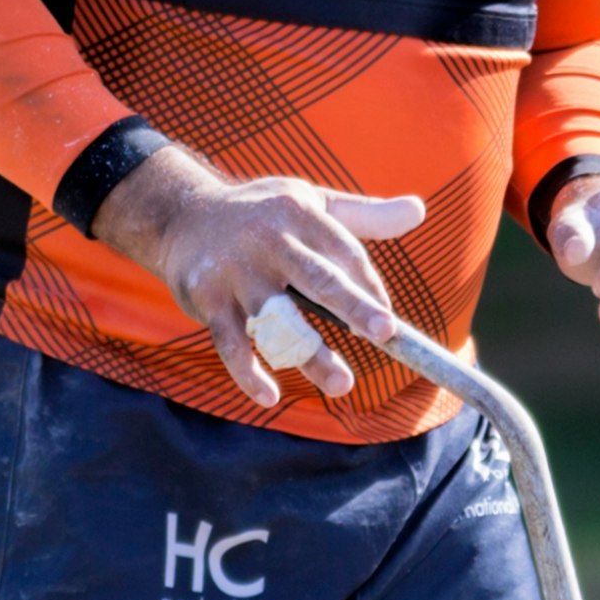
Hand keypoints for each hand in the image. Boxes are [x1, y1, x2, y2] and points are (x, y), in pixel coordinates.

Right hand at [98, 138, 429, 409]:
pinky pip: (230, 343)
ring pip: (277, 319)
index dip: (370, 289)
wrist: (181, 214)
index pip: (345, 255)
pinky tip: (271, 396)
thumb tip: (419, 210)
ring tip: (342, 383)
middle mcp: (268, 238)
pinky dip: (248, 373)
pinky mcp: (206, 297)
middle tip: (386, 334)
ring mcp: (235, 270)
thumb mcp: (311, 202)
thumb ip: (364, 215)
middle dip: (353, 307)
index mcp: (299, 213)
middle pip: (318, 278)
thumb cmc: (261, 214)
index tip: (389, 324)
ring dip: (308, 353)